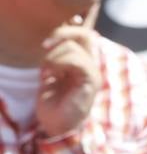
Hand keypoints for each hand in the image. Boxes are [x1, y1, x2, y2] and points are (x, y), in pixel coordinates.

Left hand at [37, 18, 99, 138]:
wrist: (57, 125)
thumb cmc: (52, 101)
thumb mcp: (50, 72)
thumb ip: (55, 55)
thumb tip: (51, 37)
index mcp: (82, 62)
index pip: (84, 34)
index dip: (68, 28)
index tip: (48, 40)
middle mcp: (91, 65)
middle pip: (85, 34)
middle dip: (62, 33)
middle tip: (45, 46)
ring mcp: (93, 73)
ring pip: (74, 47)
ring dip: (53, 56)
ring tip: (46, 72)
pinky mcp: (91, 81)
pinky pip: (77, 60)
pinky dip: (60, 63)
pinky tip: (52, 75)